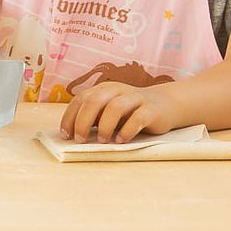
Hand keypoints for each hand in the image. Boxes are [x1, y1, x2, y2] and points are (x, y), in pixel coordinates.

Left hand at [60, 82, 177, 142]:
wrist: (165, 104)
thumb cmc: (130, 111)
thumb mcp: (108, 112)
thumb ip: (93, 118)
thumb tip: (72, 134)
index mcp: (103, 89)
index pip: (81, 99)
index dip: (70, 117)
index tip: (66, 135)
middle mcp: (117, 90)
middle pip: (94, 101)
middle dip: (83, 122)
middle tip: (80, 140)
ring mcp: (135, 98)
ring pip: (115, 107)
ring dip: (105, 126)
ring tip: (102, 140)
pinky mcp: (151, 109)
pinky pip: (138, 118)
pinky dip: (127, 130)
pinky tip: (121, 140)